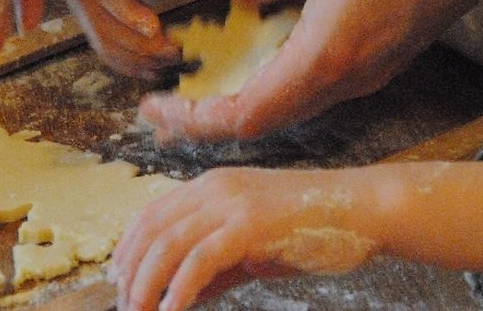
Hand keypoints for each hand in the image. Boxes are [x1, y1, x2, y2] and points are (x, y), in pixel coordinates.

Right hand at [57, 0, 181, 79]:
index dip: (131, 15)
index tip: (156, 28)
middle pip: (105, 29)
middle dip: (142, 47)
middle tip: (176, 51)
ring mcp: (79, 1)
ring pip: (104, 43)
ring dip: (138, 60)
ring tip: (170, 62)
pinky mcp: (85, 12)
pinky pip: (101, 45)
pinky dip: (126, 62)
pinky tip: (150, 69)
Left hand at [110, 160, 482, 310]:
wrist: (362, 209)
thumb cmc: (314, 226)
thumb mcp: (255, 242)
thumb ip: (218, 263)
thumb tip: (184, 293)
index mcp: (215, 184)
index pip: (153, 213)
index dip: (129, 248)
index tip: (120, 280)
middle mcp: (216, 187)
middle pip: (151, 229)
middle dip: (130, 271)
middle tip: (127, 305)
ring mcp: (232, 204)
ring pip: (166, 246)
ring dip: (146, 286)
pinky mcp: (248, 226)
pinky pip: (198, 263)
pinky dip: (178, 292)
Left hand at [137, 0, 482, 141]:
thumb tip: (248, 1)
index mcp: (326, 52)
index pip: (246, 116)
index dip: (194, 121)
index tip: (157, 105)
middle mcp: (352, 77)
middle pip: (271, 121)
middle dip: (214, 117)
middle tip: (171, 98)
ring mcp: (377, 70)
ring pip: (301, 105)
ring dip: (251, 98)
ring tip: (210, 77)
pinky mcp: (393, 55)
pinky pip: (329, 84)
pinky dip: (286, 80)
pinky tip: (268, 50)